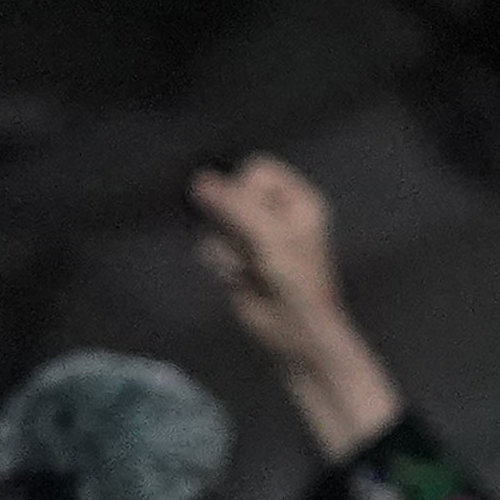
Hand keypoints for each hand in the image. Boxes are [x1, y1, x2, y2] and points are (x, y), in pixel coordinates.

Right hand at [189, 153, 402, 457]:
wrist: (294, 331)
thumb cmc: (295, 282)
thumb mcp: (269, 237)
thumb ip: (235, 206)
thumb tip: (200, 180)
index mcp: (299, 200)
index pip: (257, 168)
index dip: (246, 188)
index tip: (250, 215)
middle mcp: (278, 212)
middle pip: (231, 192)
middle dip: (232, 221)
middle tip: (249, 247)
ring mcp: (255, 234)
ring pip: (216, 219)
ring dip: (225, 245)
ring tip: (245, 267)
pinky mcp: (236, 256)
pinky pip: (209, 243)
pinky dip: (219, 261)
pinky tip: (236, 278)